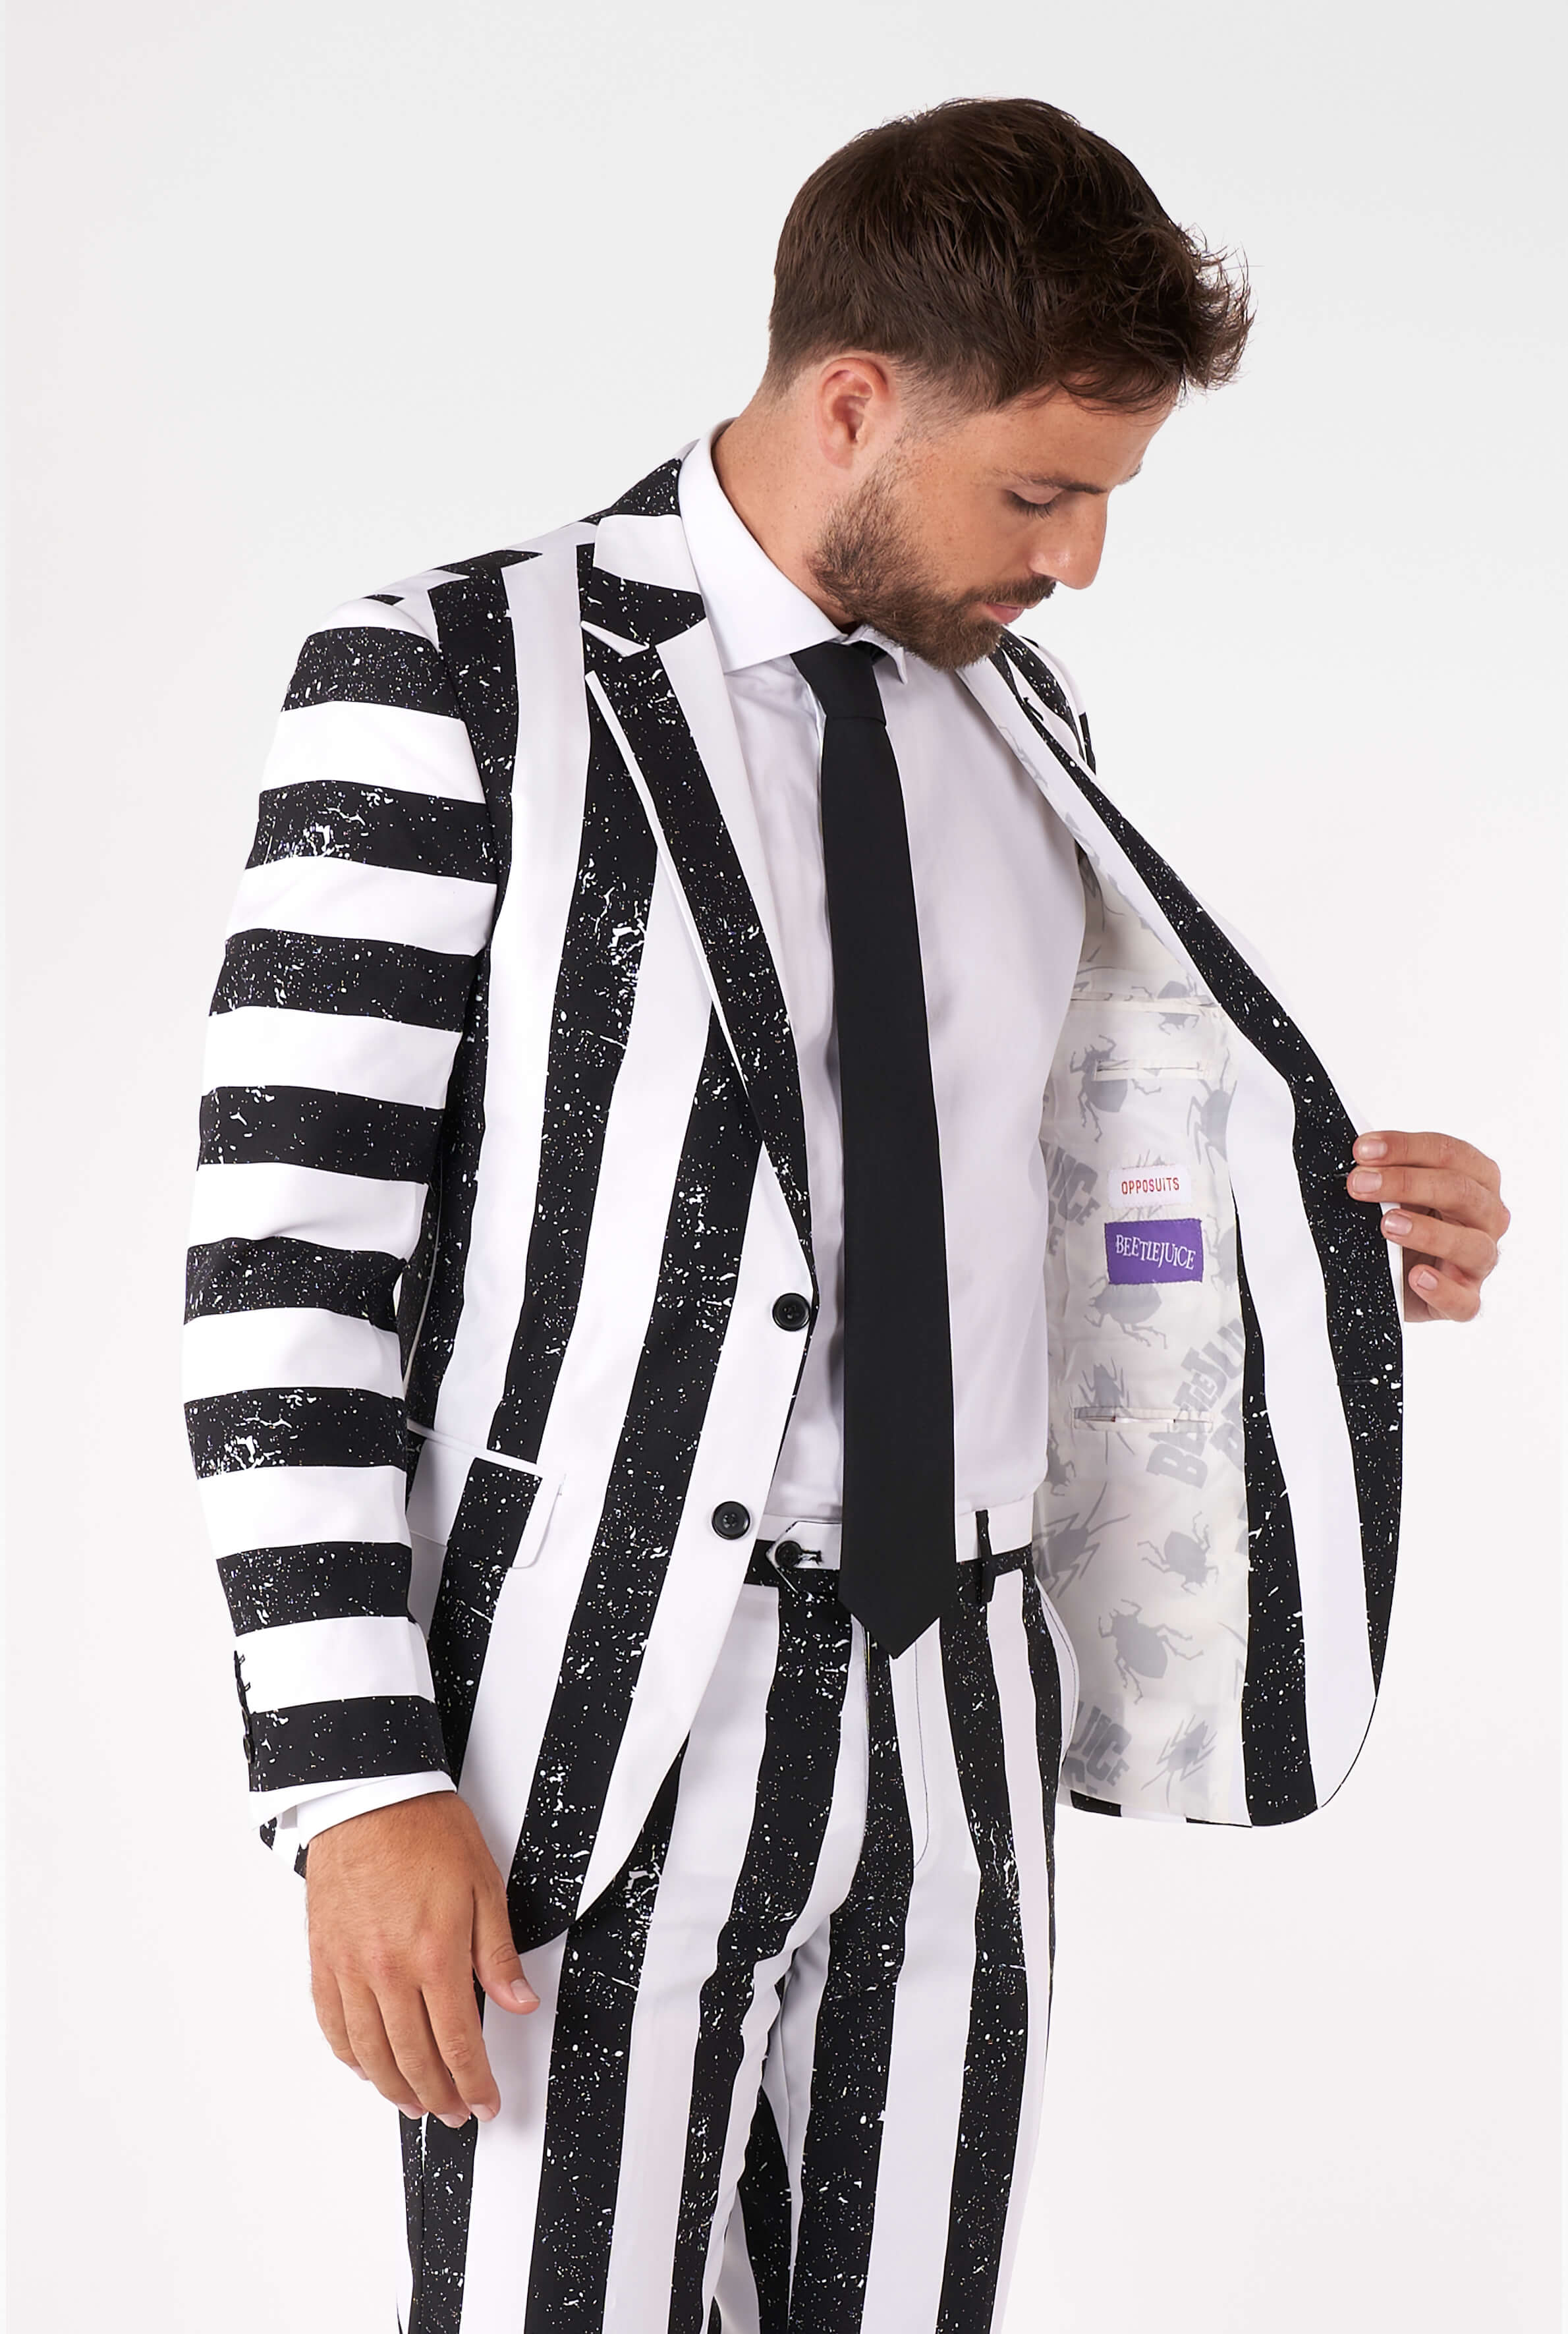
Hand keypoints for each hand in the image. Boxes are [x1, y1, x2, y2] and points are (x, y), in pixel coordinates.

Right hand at [305, 1792, 536, 2124]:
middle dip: (439, 2097)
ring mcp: (350, 1969)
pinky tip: (368, 2068)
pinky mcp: (324, 1958)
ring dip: (395, 2089)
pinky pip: (333, 2024)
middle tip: (456, 2114)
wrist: (369, 1797)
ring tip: (415, 2105)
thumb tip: (520, 2004)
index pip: (459, 2045)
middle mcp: (388, 1972)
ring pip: (371, 2054)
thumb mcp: (483, 1886)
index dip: (475, 2084)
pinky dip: (351, 2057)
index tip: (486, 2103)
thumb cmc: (427, 1832)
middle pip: (414, 2060)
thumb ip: (498, 1954)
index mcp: (435, 1956)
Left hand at [1347, 1131, 1508, 1323]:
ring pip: (1472, 1245)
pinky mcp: (1466, 1299)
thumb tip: (1359, 1155)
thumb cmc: (1407, 1221)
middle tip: (1360, 1184)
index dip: (1405, 1147)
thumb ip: (1388, 1170)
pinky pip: (1464, 1301)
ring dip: (1429, 1232)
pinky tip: (1416, 1277)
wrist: (1400, 1274)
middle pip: (1460, 1191)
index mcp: (1476, 1179)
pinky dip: (1442, 1289)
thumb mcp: (1398, 1191)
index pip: (1449, 1153)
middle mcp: (1487, 1217)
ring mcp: (1480, 1260)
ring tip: (1388, 1225)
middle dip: (1407, 1183)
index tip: (1362, 1150)